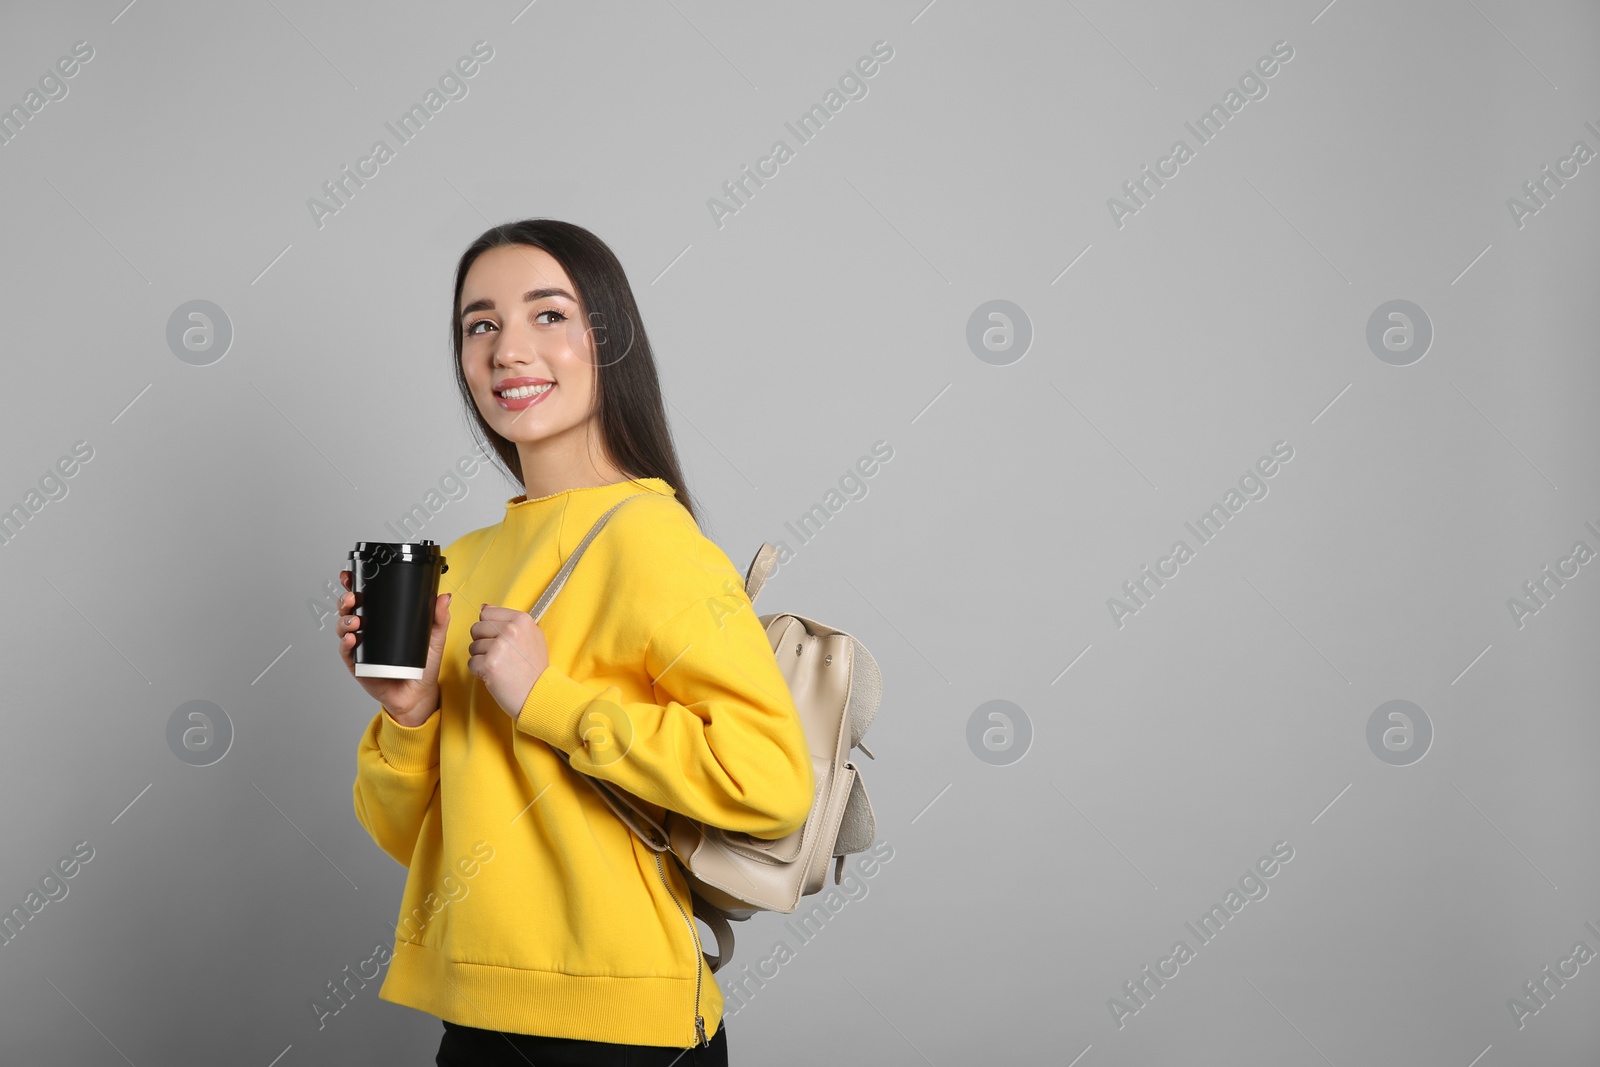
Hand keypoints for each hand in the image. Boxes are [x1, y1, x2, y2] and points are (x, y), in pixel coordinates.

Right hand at [334, 569, 451, 727]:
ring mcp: (361, 647)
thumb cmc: (424, 665)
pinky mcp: (358, 665)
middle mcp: (369, 630)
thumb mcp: (434, 638)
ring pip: (343, 628)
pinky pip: (346, 652)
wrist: (419, 693)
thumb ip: (439, 618)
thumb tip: (444, 597)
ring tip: (356, 621)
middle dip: (345, 600)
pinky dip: (346, 643)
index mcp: (383, 619)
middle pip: (349, 610)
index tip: (349, 576)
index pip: (366, 598)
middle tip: (352, 597)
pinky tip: (353, 639)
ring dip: (345, 621)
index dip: (354, 585)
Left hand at [468, 604, 549, 719]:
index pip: (487, 613)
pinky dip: (479, 672)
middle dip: (482, 642)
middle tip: (499, 655)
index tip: (499, 639)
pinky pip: (472, 663)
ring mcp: (499, 647)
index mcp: (521, 620)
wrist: (539, 694)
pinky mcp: (489, 664)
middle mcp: (510, 630)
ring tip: (500, 666)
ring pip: (473, 646)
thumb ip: (509, 620)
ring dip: (481, 658)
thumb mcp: (532, 636)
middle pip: (476, 628)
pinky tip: (495, 675)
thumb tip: (484, 607)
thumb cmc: (534, 668)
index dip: (489, 628)